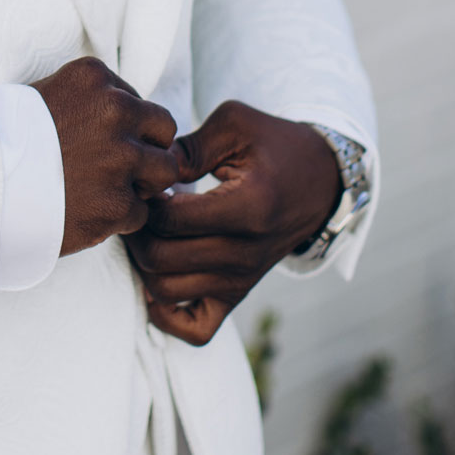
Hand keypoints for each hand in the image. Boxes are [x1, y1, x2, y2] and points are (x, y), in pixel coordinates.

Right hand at [31, 57, 182, 257]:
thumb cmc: (5, 142)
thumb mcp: (45, 96)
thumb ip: (92, 102)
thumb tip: (133, 122)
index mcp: (95, 78)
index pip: (140, 102)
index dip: (126, 128)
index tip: (98, 142)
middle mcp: (114, 112)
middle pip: (164, 130)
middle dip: (147, 151)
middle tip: (118, 168)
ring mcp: (118, 159)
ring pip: (165, 172)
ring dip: (142, 185)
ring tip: (108, 191)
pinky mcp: (117, 203)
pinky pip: (142, 212)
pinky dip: (120, 218)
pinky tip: (88, 213)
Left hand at [126, 101, 341, 344]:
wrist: (320, 183)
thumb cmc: (274, 147)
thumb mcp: (236, 125)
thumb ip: (189, 146)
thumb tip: (150, 172)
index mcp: (247, 208)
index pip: (169, 219)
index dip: (143, 199)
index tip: (146, 181)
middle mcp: (244, 253)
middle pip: (159, 259)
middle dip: (135, 231)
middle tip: (137, 207)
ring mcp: (241, 279)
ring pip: (165, 292)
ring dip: (143, 263)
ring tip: (149, 233)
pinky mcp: (238, 295)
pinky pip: (195, 329)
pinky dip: (167, 314)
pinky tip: (159, 278)